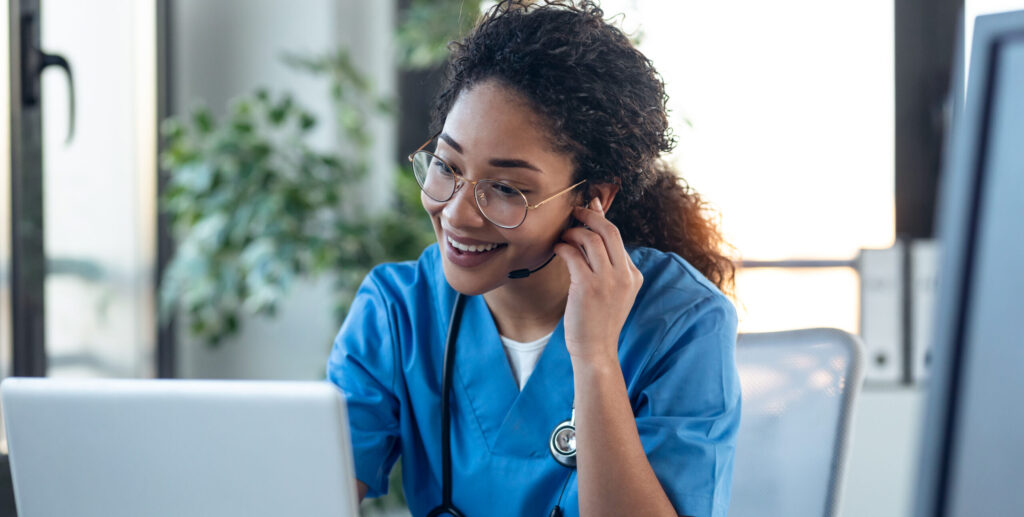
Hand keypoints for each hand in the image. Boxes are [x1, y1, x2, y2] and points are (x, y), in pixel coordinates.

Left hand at [553, 198, 642, 365]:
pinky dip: (563, 247)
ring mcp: (608, 281)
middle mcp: (624, 275)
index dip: (601, 219)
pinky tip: (558, 249)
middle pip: (609, 231)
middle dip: (590, 215)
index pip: (618, 238)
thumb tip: (594, 237)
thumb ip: (610, 267)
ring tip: (564, 236)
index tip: (590, 207)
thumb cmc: (599, 321)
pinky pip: (573, 254)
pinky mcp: (588, 287)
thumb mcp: (614, 292)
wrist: (596, 350)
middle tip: (575, 210)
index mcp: (634, 275)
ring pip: (591, 239)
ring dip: (573, 232)